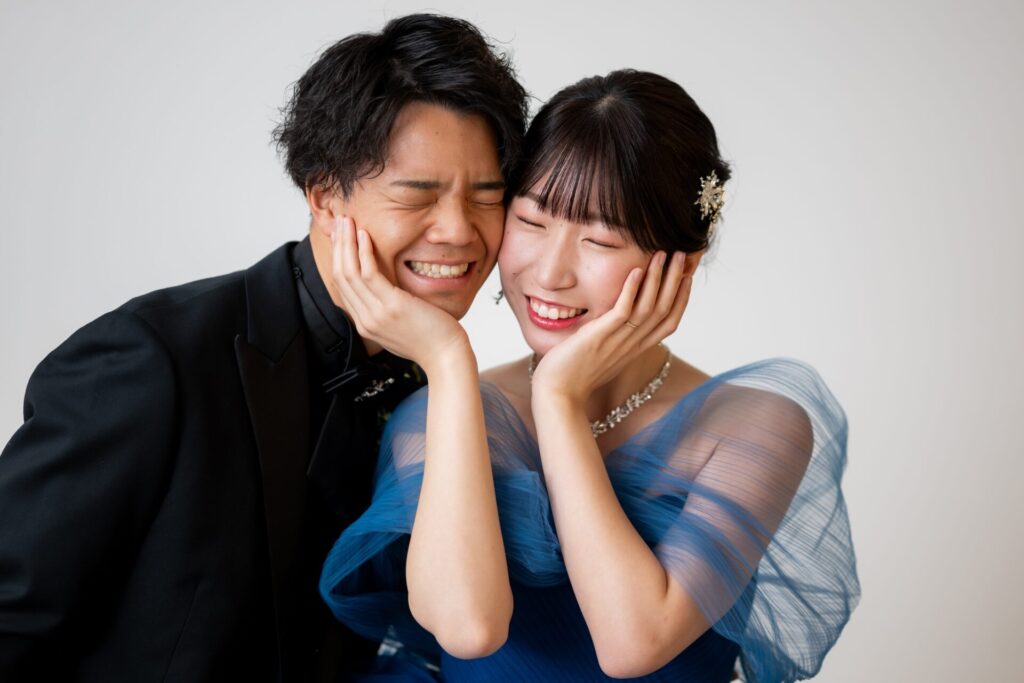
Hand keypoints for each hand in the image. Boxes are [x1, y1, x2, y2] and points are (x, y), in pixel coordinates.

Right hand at [330, 216, 470, 373]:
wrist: (446, 358)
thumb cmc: (431, 340)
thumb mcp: (400, 327)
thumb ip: (387, 311)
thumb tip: (386, 292)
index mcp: (365, 324)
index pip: (343, 287)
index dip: (338, 258)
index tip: (340, 238)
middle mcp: (365, 320)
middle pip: (341, 276)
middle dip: (338, 246)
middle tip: (339, 222)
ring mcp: (376, 315)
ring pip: (349, 272)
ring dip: (346, 243)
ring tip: (347, 221)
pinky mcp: (391, 306)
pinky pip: (369, 274)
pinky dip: (364, 253)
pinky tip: (364, 235)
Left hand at [530, 250, 691, 405]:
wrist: (558, 395)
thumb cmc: (575, 375)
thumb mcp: (604, 353)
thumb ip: (616, 337)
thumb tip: (616, 321)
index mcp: (636, 349)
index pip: (669, 322)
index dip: (681, 298)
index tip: (687, 276)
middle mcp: (633, 345)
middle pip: (664, 310)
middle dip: (675, 280)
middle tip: (681, 255)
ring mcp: (618, 341)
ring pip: (649, 307)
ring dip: (657, 279)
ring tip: (662, 254)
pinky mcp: (600, 337)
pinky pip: (622, 312)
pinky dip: (631, 290)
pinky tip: (636, 270)